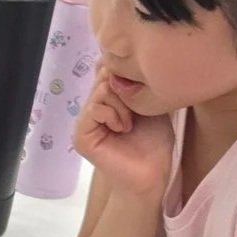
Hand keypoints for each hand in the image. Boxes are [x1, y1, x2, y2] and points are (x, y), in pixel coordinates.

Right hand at [75, 73, 174, 198]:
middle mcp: (92, 108)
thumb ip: (136, 84)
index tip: (140, 92)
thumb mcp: (150, 104)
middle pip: (103, 76)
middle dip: (124, 90)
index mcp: (106, 100)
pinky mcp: (82, 135)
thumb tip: (124, 61)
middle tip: (136, 112)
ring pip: (100, 90)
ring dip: (122, 105)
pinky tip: (123, 129)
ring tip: (130, 124)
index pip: (105, 69)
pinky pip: (94, 109)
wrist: (152, 175)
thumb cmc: (154, 143)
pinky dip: (113, 115)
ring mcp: (85, 122)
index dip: (123, 74)